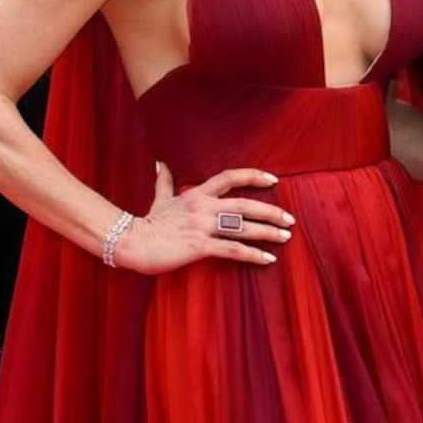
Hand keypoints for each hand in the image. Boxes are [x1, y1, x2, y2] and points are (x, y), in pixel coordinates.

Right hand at [110, 163, 293, 271]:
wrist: (132, 242)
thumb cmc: (147, 223)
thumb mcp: (159, 199)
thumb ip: (165, 181)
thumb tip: (160, 163)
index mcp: (197, 194)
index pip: (230, 177)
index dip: (253, 176)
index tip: (273, 179)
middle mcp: (203, 207)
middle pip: (245, 204)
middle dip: (271, 211)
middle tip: (289, 219)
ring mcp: (202, 226)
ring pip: (244, 227)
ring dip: (268, 232)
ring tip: (285, 237)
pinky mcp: (200, 246)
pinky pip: (233, 249)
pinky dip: (253, 254)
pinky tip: (268, 259)